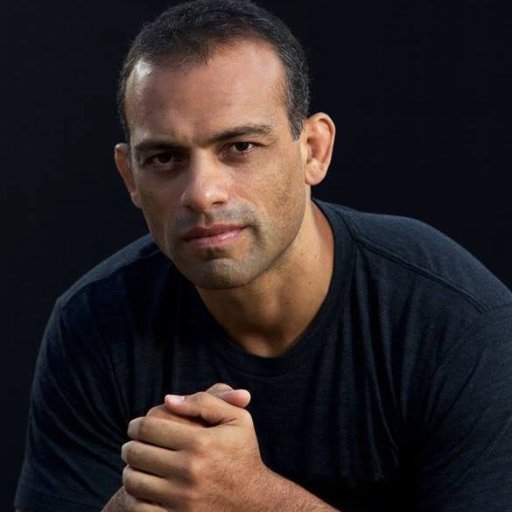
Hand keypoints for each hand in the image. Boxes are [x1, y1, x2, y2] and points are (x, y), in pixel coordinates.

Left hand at [121, 388, 271, 510]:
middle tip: (132, 444)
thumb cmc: (242, 454)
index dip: (136, 424)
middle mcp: (189, 470)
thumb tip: (168, 400)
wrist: (255, 502)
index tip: (136, 426)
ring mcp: (182, 498)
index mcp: (200, 442)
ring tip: (137, 465)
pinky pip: (139, 507)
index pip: (148, 427)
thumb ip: (204, 401)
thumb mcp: (236, 419)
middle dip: (130, 445)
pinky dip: (135, 496)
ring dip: (130, 469)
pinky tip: (144, 487)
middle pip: (136, 452)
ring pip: (133, 480)